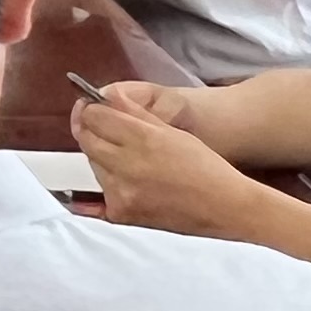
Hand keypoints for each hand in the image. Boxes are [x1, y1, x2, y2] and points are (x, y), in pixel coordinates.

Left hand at [74, 88, 262, 238]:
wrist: (224, 208)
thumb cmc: (205, 168)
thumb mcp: (171, 130)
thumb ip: (133, 112)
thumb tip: (105, 97)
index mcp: (143, 138)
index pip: (94, 116)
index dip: (92, 109)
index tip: (93, 108)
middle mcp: (127, 165)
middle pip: (87, 139)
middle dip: (92, 130)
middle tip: (104, 129)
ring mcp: (121, 192)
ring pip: (93, 164)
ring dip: (102, 158)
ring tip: (130, 160)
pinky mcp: (121, 213)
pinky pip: (100, 192)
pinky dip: (108, 183)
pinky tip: (125, 180)